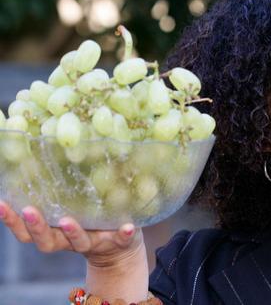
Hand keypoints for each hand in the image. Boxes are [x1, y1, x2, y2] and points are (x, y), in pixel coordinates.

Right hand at [0, 200, 142, 266]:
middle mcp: (69, 240)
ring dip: (73, 232)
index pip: (26, 230)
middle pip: (46, 240)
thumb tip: (46, 150)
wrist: (119, 250)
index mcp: (54, 232)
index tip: (1, 203)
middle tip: (27, 210)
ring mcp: (94, 242)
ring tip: (67, 221)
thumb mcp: (73, 207)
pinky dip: (124, 233)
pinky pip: (121, 239)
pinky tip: (128, 226)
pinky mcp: (119, 241)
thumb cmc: (89, 222)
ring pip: (79, 242)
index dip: (12, 220)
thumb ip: (60, 191)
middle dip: (36, 226)